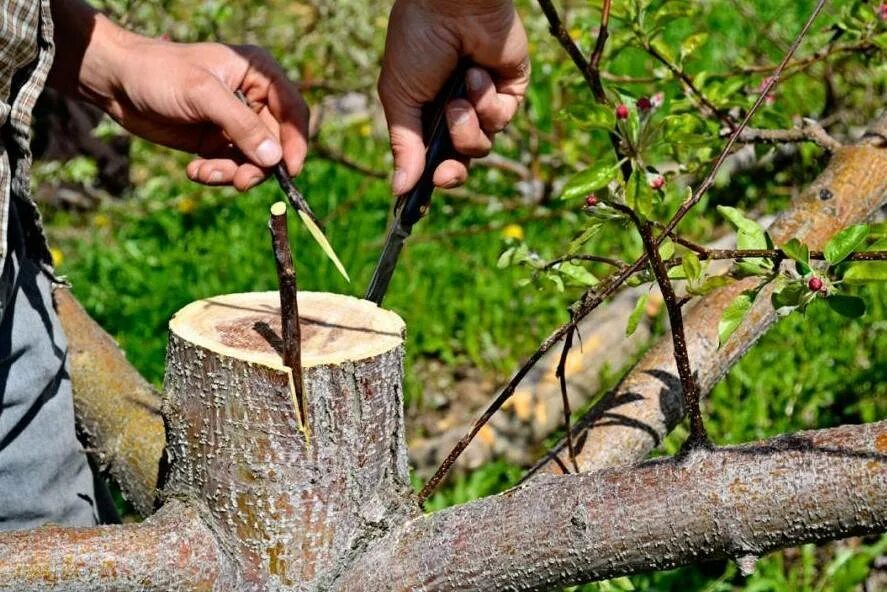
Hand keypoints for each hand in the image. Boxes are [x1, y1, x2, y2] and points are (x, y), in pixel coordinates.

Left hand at [50, 4, 307, 190]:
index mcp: (259, 75)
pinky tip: (194, 170)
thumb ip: (241, 126)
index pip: (293, 111)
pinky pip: (231, 167)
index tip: (291, 170)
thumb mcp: (203, 95)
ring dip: (234, 173)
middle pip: (276, 143)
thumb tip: (274, 159)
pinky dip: (216, 174)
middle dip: (257, 165)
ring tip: (206, 172)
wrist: (115, 82)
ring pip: (254, 161)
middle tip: (239, 181)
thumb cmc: (159, 73)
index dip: (296, 142)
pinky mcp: (217, 142)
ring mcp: (236, 123)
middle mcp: (253, 100)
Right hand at [379, 0, 529, 194]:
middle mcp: (457, 111)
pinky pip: (503, 119)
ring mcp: (485, 101)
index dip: (432, 178)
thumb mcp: (400, 97)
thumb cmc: (417, 42)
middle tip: (445, 172)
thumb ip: (403, 144)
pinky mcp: (511, 89)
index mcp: (427, 113)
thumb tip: (398, 189)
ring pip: (482, 144)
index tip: (423, 195)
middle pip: (461, 161)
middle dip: (453, 169)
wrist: (451, 3)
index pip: (433, 158)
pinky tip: (479, 75)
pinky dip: (488, 102)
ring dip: (467, 126)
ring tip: (459, 97)